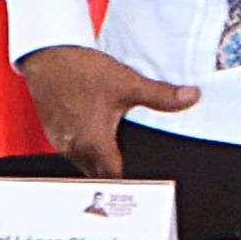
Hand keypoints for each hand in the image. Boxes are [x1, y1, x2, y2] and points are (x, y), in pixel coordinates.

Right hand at [20, 44, 197, 178]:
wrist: (49, 56)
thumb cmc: (82, 71)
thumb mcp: (128, 83)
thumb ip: (161, 95)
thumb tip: (191, 97)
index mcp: (94, 144)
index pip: (117, 178)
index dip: (135, 181)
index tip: (151, 184)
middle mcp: (75, 149)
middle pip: (101, 175)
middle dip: (120, 173)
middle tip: (140, 166)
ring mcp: (63, 143)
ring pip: (87, 164)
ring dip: (103, 161)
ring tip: (122, 152)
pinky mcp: (56, 134)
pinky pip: (76, 151)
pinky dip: (89, 149)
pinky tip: (100, 134)